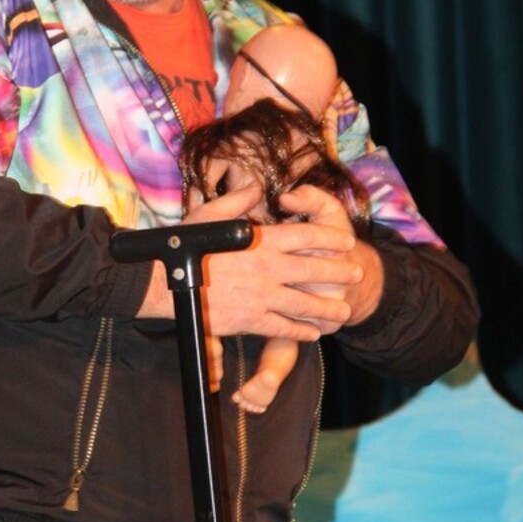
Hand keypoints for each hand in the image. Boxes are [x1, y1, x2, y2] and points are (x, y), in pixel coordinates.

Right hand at [184, 183, 363, 340]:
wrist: (166, 283)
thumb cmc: (185, 247)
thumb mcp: (209, 214)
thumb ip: (237, 201)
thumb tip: (256, 189)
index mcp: (260, 240)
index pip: (306, 235)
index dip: (330, 238)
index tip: (346, 241)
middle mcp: (266, 267)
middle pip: (313, 269)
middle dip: (339, 272)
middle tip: (357, 274)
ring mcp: (261, 296)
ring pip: (304, 303)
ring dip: (326, 307)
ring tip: (343, 310)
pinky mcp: (250, 320)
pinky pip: (282, 326)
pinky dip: (300, 330)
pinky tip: (312, 332)